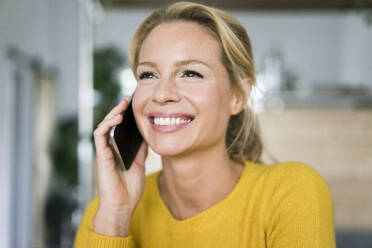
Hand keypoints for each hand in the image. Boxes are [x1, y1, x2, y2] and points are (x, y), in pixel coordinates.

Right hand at [93, 96, 147, 236]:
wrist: (123, 205)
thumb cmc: (130, 188)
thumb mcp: (139, 164)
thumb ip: (140, 151)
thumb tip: (147, 137)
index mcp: (118, 151)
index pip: (120, 129)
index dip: (125, 116)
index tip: (134, 104)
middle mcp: (110, 149)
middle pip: (112, 125)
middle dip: (119, 110)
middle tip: (127, 98)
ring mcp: (105, 152)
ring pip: (104, 127)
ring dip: (112, 113)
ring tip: (123, 104)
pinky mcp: (101, 155)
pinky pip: (100, 136)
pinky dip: (107, 125)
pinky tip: (116, 118)